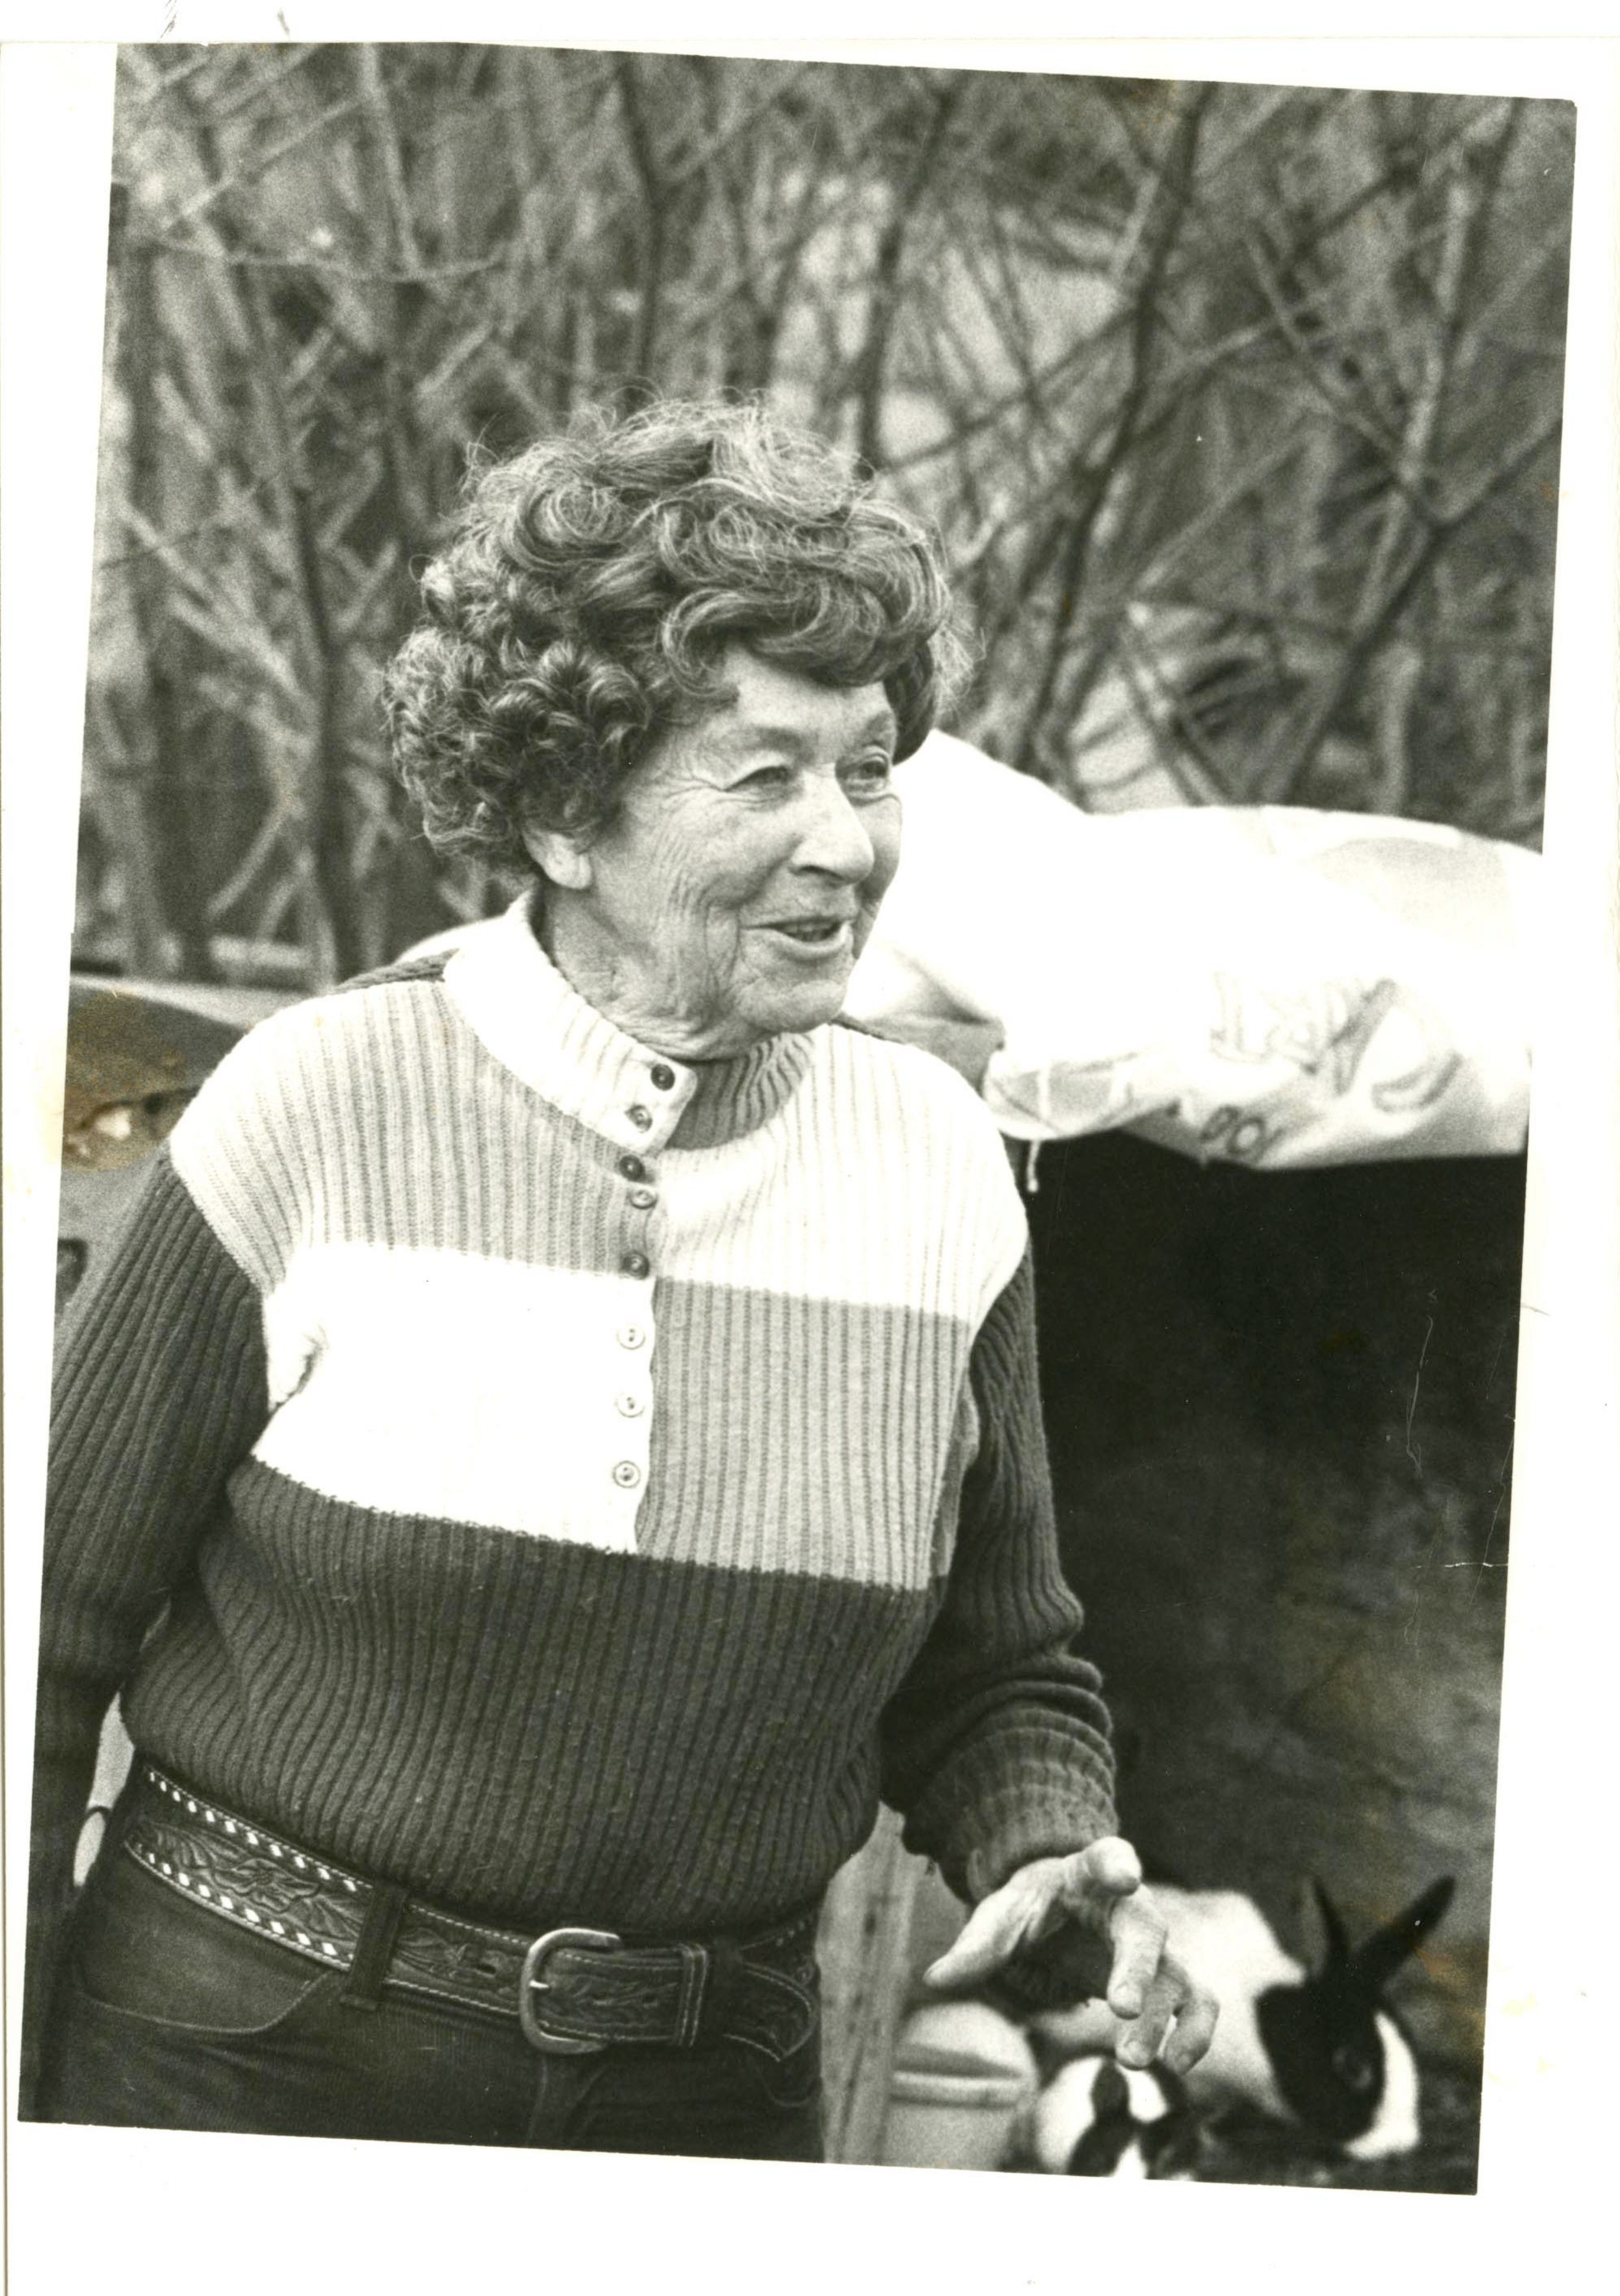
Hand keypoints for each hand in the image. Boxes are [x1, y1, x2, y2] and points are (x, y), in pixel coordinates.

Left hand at [921, 1836, 1217, 2075]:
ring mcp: (1156, 1948)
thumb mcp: (1002, 1914)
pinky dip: (1194, 2032)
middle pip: (1147, 1930)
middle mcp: (1133, 1906)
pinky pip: (1197, 2003)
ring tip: (1131, 2061)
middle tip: (1119, 2010)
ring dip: (1164, 2020)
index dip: (1117, 1865)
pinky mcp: (1166, 1982)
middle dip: (1136, 1971)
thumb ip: (976, 1945)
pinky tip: (1174, 2066)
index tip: (1125, 1875)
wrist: (1064, 1911)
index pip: (1107, 1857)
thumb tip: (934, 1978)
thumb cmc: (1033, 1906)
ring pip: (1179, 1976)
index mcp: (1091, 1873)